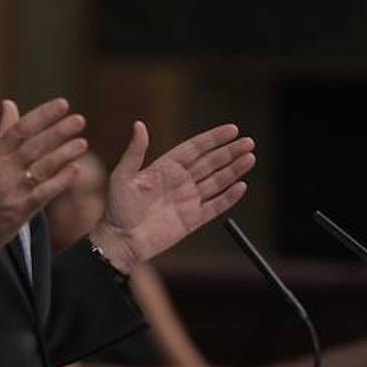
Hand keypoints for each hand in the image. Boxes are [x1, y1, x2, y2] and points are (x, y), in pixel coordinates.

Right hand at [0, 98, 88, 268]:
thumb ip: (3, 131)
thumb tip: (10, 104)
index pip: (20, 129)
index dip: (42, 115)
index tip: (62, 104)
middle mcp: (3, 169)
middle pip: (33, 145)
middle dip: (57, 131)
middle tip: (79, 119)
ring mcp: (12, 190)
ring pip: (40, 167)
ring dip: (63, 154)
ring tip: (82, 143)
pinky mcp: (20, 210)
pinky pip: (43, 193)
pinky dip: (59, 181)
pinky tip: (75, 170)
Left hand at [89, 122, 254, 272]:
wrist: (120, 242)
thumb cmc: (117, 209)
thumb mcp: (122, 177)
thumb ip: (135, 152)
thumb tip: (139, 124)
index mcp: (165, 168)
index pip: (195, 148)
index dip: (213, 139)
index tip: (232, 130)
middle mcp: (180, 181)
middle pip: (211, 163)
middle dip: (230, 152)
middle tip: (249, 142)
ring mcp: (187, 200)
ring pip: (217, 181)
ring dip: (234, 170)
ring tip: (250, 158)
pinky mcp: (192, 220)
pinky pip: (215, 206)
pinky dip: (229, 197)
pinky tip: (242, 186)